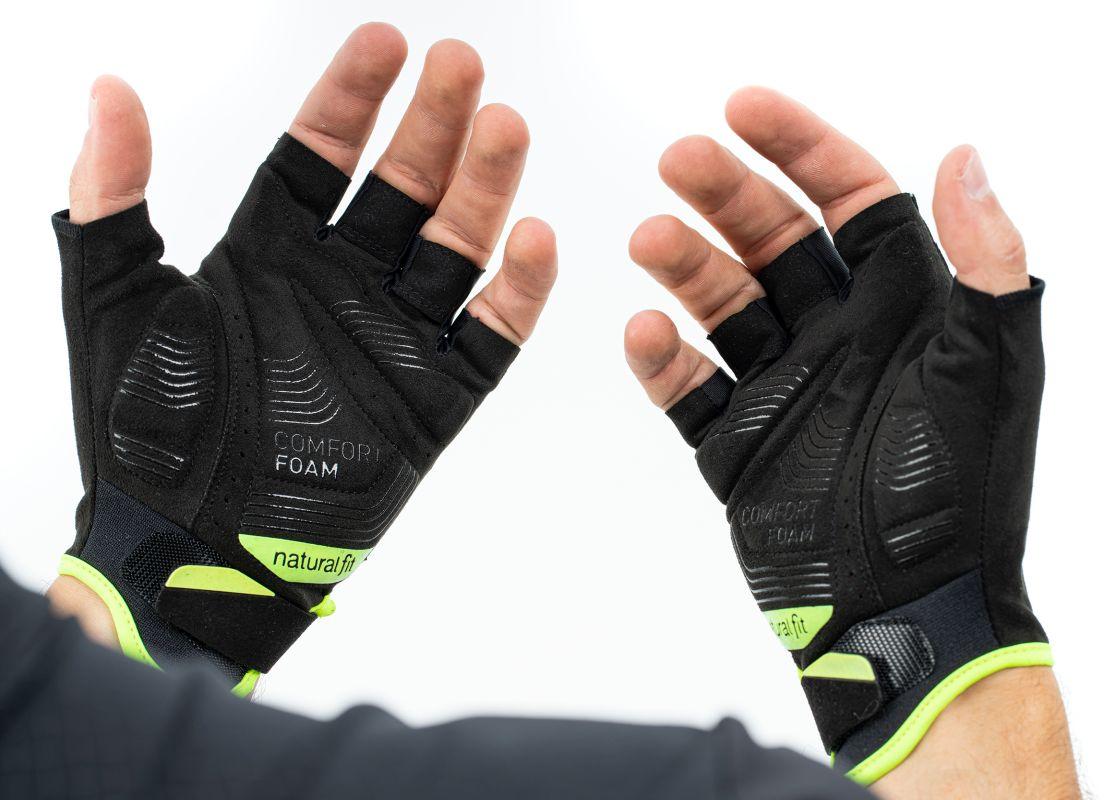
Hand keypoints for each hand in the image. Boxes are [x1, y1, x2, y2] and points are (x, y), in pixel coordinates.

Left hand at [49, 24, 555, 693]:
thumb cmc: (140, 432)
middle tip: (462, 64)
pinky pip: (489, 340)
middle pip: (402, 188)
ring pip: (454, 249)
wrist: (188, 547)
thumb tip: (109, 90)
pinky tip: (533, 239)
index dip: (352, 96)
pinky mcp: (430, 401)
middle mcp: (340, 284)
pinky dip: (517, 294)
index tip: (385, 39)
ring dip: (483, 189)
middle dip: (431, 125)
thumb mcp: (109, 301)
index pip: (321, 154)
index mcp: (270, 253)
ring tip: (504, 125)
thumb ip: (111, 196)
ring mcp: (391, 339)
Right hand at [624, 88, 1072, 790]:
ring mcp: (784, 388)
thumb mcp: (986, 371)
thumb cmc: (956, 497)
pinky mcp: (738, 443)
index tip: (744, 110)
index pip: (850, 202)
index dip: (801, 148)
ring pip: (722, 304)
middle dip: (727, 195)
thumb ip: (985, 264)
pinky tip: (646, 334)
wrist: (903, 612)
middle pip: (772, 240)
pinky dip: (664, 361)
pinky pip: (689, 389)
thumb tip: (965, 159)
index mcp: (904, 310)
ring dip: (685, 266)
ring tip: (649, 239)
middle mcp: (840, 337)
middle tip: (678, 161)